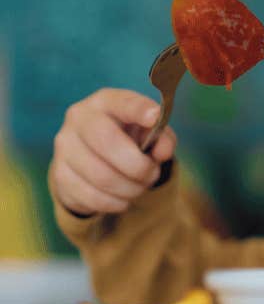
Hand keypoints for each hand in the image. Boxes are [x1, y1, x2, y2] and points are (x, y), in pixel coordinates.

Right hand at [48, 88, 177, 216]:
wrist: (92, 156)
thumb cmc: (127, 137)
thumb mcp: (148, 132)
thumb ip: (162, 137)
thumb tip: (163, 152)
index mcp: (105, 101)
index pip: (122, 102)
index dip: (139, 109)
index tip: (154, 117)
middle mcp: (80, 119)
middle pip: (108, 142)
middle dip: (138, 166)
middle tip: (152, 174)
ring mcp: (65, 147)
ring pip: (101, 176)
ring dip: (130, 188)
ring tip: (140, 186)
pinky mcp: (60, 175)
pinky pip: (92, 196)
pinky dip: (115, 202)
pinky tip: (124, 198)